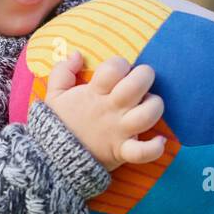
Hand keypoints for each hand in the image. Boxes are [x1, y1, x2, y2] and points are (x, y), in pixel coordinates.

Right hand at [45, 48, 165, 171]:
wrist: (53, 158)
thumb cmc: (58, 123)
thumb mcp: (54, 94)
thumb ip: (63, 71)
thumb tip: (76, 55)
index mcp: (94, 93)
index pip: (114, 68)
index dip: (120, 64)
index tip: (118, 72)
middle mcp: (110, 109)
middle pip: (137, 85)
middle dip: (144, 76)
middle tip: (139, 82)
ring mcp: (118, 131)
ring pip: (148, 114)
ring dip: (154, 106)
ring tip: (148, 104)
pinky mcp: (122, 151)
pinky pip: (143, 152)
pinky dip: (154, 148)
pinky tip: (160, 140)